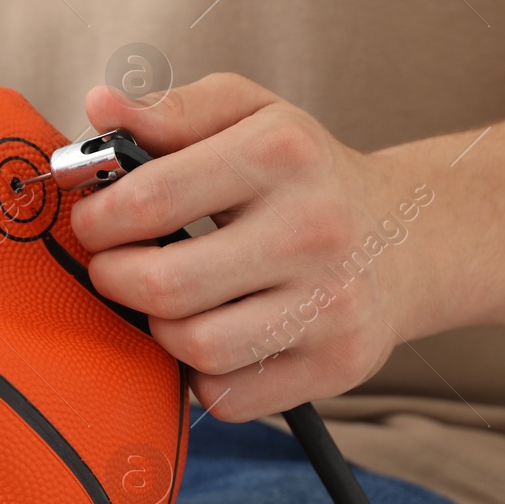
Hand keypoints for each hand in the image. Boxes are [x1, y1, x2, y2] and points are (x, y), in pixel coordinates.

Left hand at [70, 73, 425, 421]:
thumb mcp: (248, 115)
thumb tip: (98, 107)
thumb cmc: (304, 174)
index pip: (147, 201)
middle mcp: (314, 228)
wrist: (409, 236)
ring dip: (161, 329)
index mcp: (282, 152)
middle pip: (162, 286)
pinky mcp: (337, 365)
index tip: (95, 222)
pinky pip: (228, 396)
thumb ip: (168, 111)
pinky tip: (219, 335)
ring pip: (193, 347)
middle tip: (117, 267)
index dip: (97, 219)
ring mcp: (331, 303)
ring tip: (173, 300)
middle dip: (115, 279)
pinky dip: (205, 375)